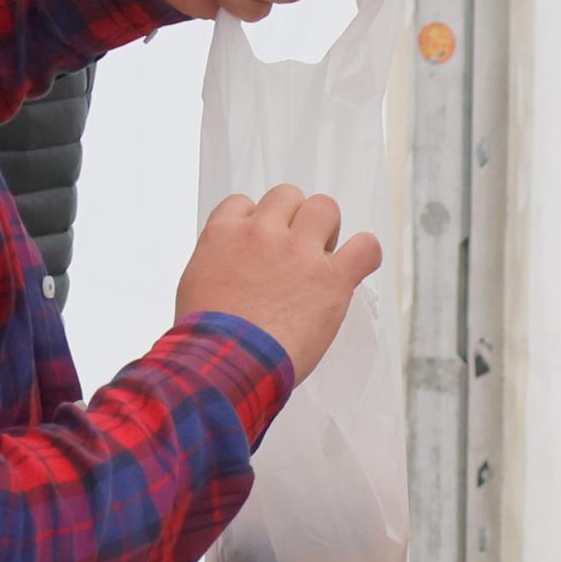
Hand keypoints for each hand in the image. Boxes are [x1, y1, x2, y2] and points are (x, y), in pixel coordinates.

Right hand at [176, 185, 383, 381]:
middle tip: (293, 253)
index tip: (260, 246)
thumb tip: (234, 262)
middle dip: (293, 220)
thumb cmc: (207, 338)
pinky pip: (365, 246)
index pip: (243, 204)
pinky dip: (365, 254)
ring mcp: (298, 252)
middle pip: (287, 196)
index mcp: (224, 234)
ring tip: (322, 258)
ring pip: (324, 207)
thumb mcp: (195, 285)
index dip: (256, 223)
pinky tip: (355, 268)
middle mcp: (261, 233)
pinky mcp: (331, 278)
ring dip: (326, 229)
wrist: (226, 365)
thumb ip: (218, 261)